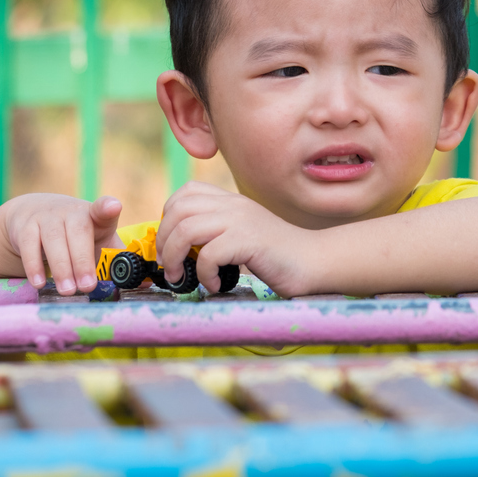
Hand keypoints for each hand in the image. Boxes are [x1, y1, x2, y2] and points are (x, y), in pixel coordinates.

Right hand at [0, 193, 123, 294]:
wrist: (34, 214)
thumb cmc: (76, 234)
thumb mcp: (97, 240)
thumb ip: (116, 258)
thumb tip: (144, 282)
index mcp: (95, 215)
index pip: (103, 208)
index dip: (107, 207)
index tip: (113, 207)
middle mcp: (71, 212)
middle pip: (78, 233)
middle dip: (83, 261)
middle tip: (87, 286)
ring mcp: (47, 217)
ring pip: (53, 239)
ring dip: (61, 267)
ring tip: (68, 290)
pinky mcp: (26, 227)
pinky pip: (29, 245)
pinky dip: (33, 265)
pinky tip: (39, 283)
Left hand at [156, 182, 314, 296]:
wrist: (313, 261)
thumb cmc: (276, 256)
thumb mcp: (242, 233)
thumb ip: (217, 230)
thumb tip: (178, 246)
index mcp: (231, 201)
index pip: (186, 193)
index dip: (168, 218)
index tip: (171, 244)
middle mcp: (234, 205)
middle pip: (178, 211)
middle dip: (164, 242)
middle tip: (170, 267)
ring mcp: (241, 220)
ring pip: (186, 230)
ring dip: (176, 259)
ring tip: (182, 279)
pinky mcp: (249, 241)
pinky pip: (208, 254)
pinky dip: (204, 275)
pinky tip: (216, 285)